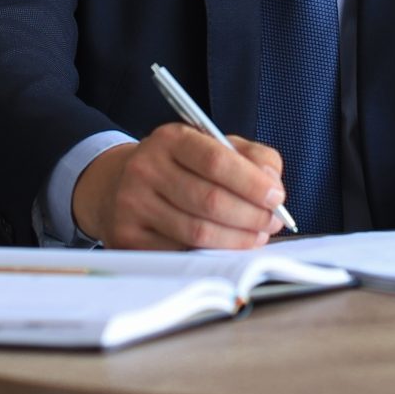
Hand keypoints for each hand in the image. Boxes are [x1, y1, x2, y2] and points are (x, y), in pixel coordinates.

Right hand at [72, 124, 288, 249]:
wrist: (117, 184)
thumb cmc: (179, 166)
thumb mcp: (212, 146)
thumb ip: (250, 157)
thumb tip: (272, 185)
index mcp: (170, 139)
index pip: (216, 161)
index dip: (251, 183)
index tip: (276, 197)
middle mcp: (146, 168)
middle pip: (209, 201)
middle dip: (251, 216)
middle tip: (273, 223)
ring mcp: (132, 204)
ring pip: (197, 232)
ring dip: (237, 240)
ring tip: (257, 236)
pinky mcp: (127, 236)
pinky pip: (179, 252)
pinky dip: (211, 254)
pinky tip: (226, 248)